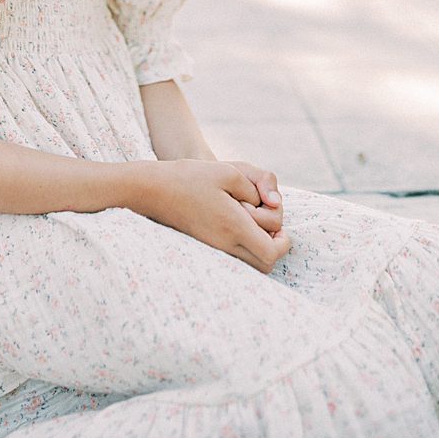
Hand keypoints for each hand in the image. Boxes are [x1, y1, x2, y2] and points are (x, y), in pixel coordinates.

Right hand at [134, 159, 291, 274]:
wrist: (154, 190)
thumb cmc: (191, 177)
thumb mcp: (229, 172)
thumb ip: (257, 188)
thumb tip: (272, 205)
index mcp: (234, 226)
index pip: (272, 252)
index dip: (284, 242)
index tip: (280, 226)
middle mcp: (225, 244)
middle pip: (265, 265)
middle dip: (275, 247)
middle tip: (268, 225)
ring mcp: (214, 249)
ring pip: (251, 265)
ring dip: (260, 248)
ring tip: (254, 223)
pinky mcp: (206, 248)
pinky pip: (236, 258)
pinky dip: (245, 247)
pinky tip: (238, 225)